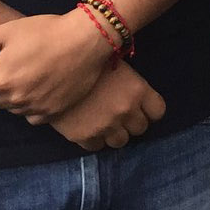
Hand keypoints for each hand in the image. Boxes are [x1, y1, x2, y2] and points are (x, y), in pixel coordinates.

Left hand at [0, 12, 111, 123]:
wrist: (88, 39)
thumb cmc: (47, 31)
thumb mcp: (10, 30)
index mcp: (1, 80)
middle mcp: (16, 99)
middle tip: (12, 67)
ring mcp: (35, 107)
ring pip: (13, 108)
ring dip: (14, 96)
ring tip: (29, 76)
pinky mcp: (54, 112)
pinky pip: (33, 116)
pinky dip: (32, 106)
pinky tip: (42, 89)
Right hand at [48, 62, 165, 150]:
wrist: (52, 70)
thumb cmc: (87, 61)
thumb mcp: (116, 66)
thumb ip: (131, 84)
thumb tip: (136, 94)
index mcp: (137, 90)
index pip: (158, 111)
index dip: (150, 110)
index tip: (142, 108)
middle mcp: (126, 110)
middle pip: (140, 128)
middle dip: (132, 122)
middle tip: (120, 114)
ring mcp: (106, 126)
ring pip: (121, 141)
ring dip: (115, 133)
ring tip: (104, 122)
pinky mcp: (84, 136)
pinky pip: (97, 147)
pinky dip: (95, 139)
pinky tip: (88, 127)